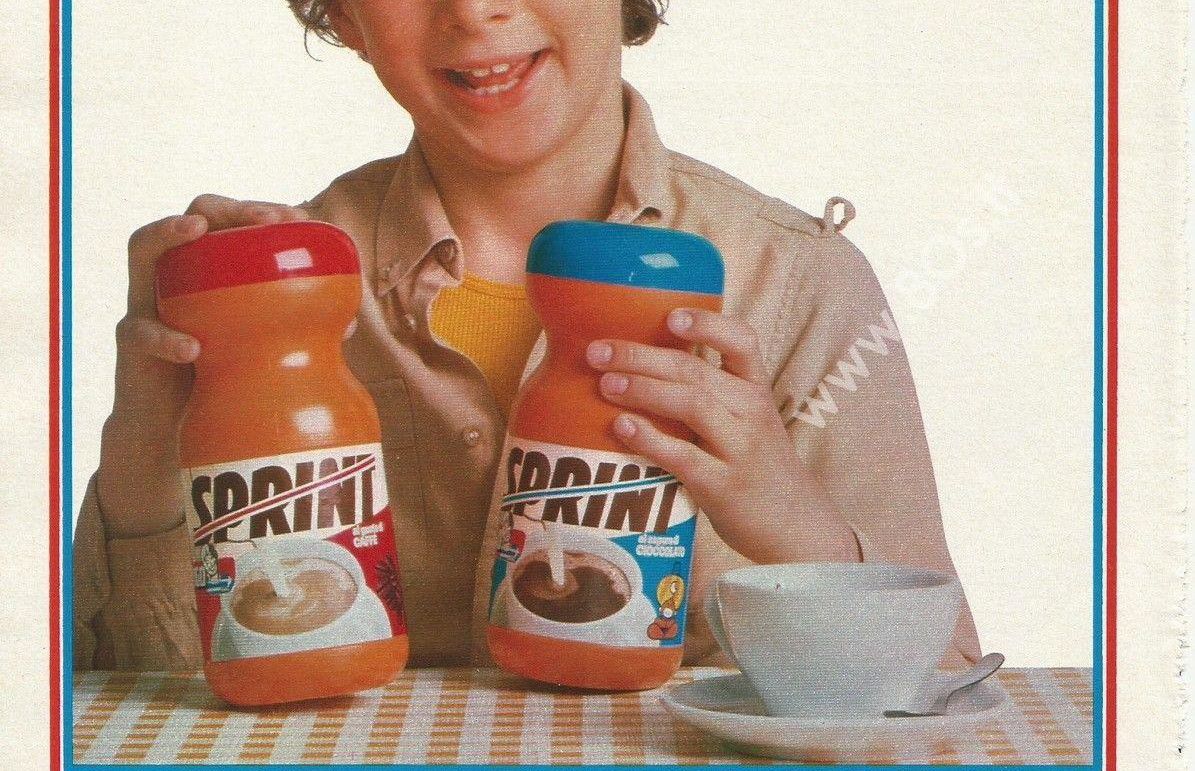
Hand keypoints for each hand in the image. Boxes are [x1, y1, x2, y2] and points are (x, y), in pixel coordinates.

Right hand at [98, 195, 307, 538]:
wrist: (177, 435)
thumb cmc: (226, 381)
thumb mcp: (267, 348)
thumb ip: (300, 330)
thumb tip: (351, 323)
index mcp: (213, 273)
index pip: (230, 220)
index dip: (260, 209)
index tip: (297, 217)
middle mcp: (178, 277)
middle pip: (190, 219)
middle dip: (226, 209)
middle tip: (265, 221)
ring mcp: (148, 302)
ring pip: (143, 249)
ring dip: (169, 233)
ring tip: (198, 231)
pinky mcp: (131, 343)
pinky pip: (139, 331)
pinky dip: (165, 338)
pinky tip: (193, 348)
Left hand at [585, 308, 861, 563]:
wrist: (793, 524)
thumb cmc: (755, 464)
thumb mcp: (745, 419)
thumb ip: (706, 393)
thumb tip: (635, 365)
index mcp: (755, 388)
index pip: (742, 340)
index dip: (707, 324)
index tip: (669, 316)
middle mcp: (751, 411)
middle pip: (696, 371)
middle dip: (642, 356)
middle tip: (598, 351)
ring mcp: (739, 448)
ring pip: (692, 405)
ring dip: (644, 390)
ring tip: (606, 384)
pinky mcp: (723, 485)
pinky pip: (683, 456)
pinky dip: (650, 439)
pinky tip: (621, 427)